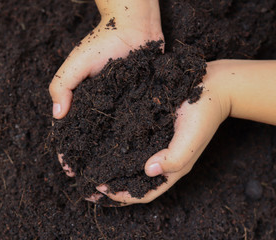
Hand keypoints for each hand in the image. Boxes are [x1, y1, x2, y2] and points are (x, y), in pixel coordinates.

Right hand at [51, 0, 163, 177]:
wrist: (135, 27)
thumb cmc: (103, 41)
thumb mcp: (76, 62)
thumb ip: (61, 85)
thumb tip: (58, 116)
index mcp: (79, 99)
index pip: (68, 131)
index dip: (66, 151)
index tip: (70, 170)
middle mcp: (97, 107)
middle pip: (88, 139)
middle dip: (86, 161)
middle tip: (90, 184)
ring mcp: (115, 106)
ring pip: (108, 137)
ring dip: (106, 157)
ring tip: (109, 178)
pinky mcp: (133, 104)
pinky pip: (128, 126)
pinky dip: (126, 143)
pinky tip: (130, 159)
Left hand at [93, 61, 231, 205]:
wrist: (212, 87)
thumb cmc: (204, 113)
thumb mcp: (192, 137)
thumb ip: (175, 157)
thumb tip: (149, 171)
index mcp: (172, 169)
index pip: (144, 192)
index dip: (122, 195)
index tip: (99, 188)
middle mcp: (160, 161)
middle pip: (133, 182)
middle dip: (111, 187)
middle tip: (86, 185)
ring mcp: (155, 146)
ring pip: (129, 166)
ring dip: (110, 171)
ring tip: (88, 169)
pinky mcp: (150, 131)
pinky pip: (131, 146)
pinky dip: (116, 151)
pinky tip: (100, 146)